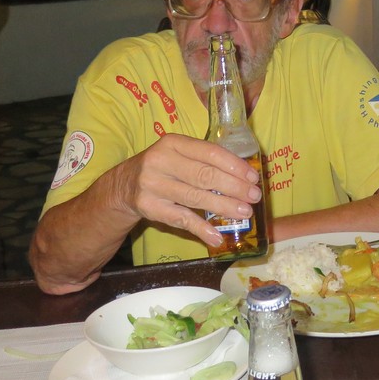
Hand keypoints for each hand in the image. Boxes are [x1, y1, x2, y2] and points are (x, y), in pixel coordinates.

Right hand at [113, 134, 263, 246]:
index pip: (210, 152)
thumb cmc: (163, 167)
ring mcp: (153, 185)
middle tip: (254, 196)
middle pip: (204, 175)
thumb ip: (205, 160)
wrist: (123, 185)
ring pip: (195, 197)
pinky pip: (181, 219)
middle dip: (234, 187)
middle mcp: (160, 161)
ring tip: (245, 212)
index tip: (253, 177)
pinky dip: (201, 229)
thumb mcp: (178, 154)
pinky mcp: (149, 207)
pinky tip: (217, 236)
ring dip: (224, 207)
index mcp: (173, 143)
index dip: (234, 166)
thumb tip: (245, 177)